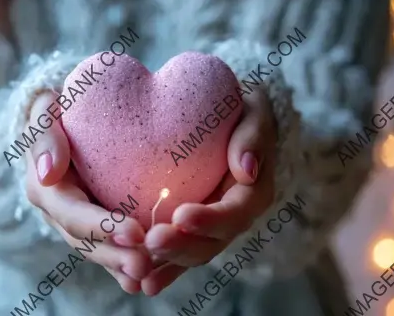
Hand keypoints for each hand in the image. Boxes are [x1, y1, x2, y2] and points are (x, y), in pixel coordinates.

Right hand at [24, 92, 152, 293]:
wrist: (69, 118)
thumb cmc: (59, 109)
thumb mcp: (45, 110)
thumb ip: (43, 134)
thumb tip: (48, 173)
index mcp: (45, 188)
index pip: (71, 212)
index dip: (101, 225)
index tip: (134, 232)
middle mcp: (59, 213)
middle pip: (86, 242)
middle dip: (114, 255)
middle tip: (146, 264)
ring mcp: (78, 223)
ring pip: (99, 252)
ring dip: (122, 266)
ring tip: (149, 276)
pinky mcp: (97, 226)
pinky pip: (111, 249)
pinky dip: (125, 266)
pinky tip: (151, 279)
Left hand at [141, 90, 276, 295]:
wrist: (221, 120)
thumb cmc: (239, 111)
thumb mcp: (255, 111)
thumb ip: (254, 136)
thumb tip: (246, 170)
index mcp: (252, 191)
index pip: (236, 211)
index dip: (212, 219)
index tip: (182, 216)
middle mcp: (232, 216)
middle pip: (211, 241)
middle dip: (182, 246)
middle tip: (152, 242)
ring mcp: (210, 228)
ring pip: (191, 253)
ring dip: (167, 264)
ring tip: (140, 274)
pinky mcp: (189, 231)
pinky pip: (175, 254)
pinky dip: (160, 270)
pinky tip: (138, 282)